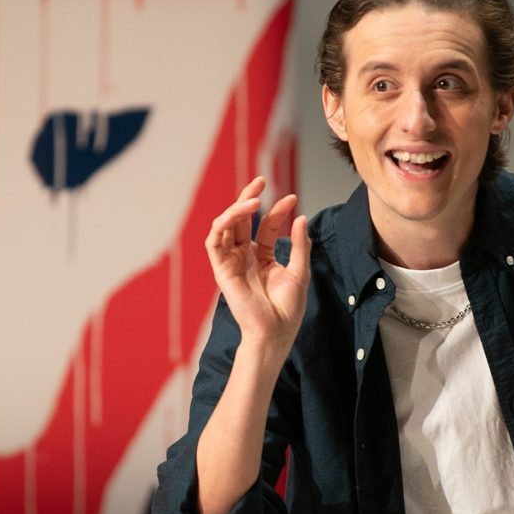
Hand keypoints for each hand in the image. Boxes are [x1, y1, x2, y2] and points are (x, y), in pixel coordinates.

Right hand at [205, 176, 309, 349]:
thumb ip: (298, 245)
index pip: (264, 226)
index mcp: (261, 258)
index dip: (277, 211)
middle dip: (248, 198)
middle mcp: (243, 257)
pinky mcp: (221, 270)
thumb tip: (300, 217)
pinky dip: (222, 224)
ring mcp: (231, 262)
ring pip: (225, 227)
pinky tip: (238, 214)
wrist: (275, 333)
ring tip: (253, 199)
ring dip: (236, 209)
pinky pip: (213, 242)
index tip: (292, 199)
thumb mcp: (299, 271)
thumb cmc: (287, 309)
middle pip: (240, 221)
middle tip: (261, 180)